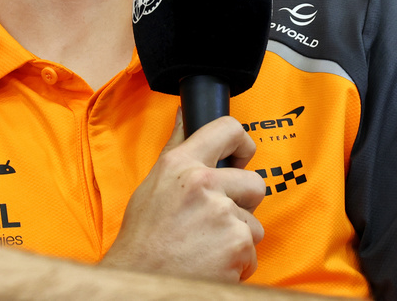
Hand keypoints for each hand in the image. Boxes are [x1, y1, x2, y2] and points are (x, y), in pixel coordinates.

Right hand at [102, 110, 264, 282]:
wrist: (142, 281)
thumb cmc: (144, 237)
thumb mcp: (153, 185)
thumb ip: (177, 148)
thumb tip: (185, 115)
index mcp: (181, 165)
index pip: (227, 129)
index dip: (242, 144)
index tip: (240, 159)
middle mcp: (203, 183)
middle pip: (254, 183)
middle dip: (243, 203)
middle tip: (215, 219)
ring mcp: (223, 214)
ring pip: (254, 222)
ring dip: (237, 237)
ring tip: (206, 246)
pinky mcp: (238, 244)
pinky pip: (252, 250)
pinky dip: (237, 261)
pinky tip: (211, 262)